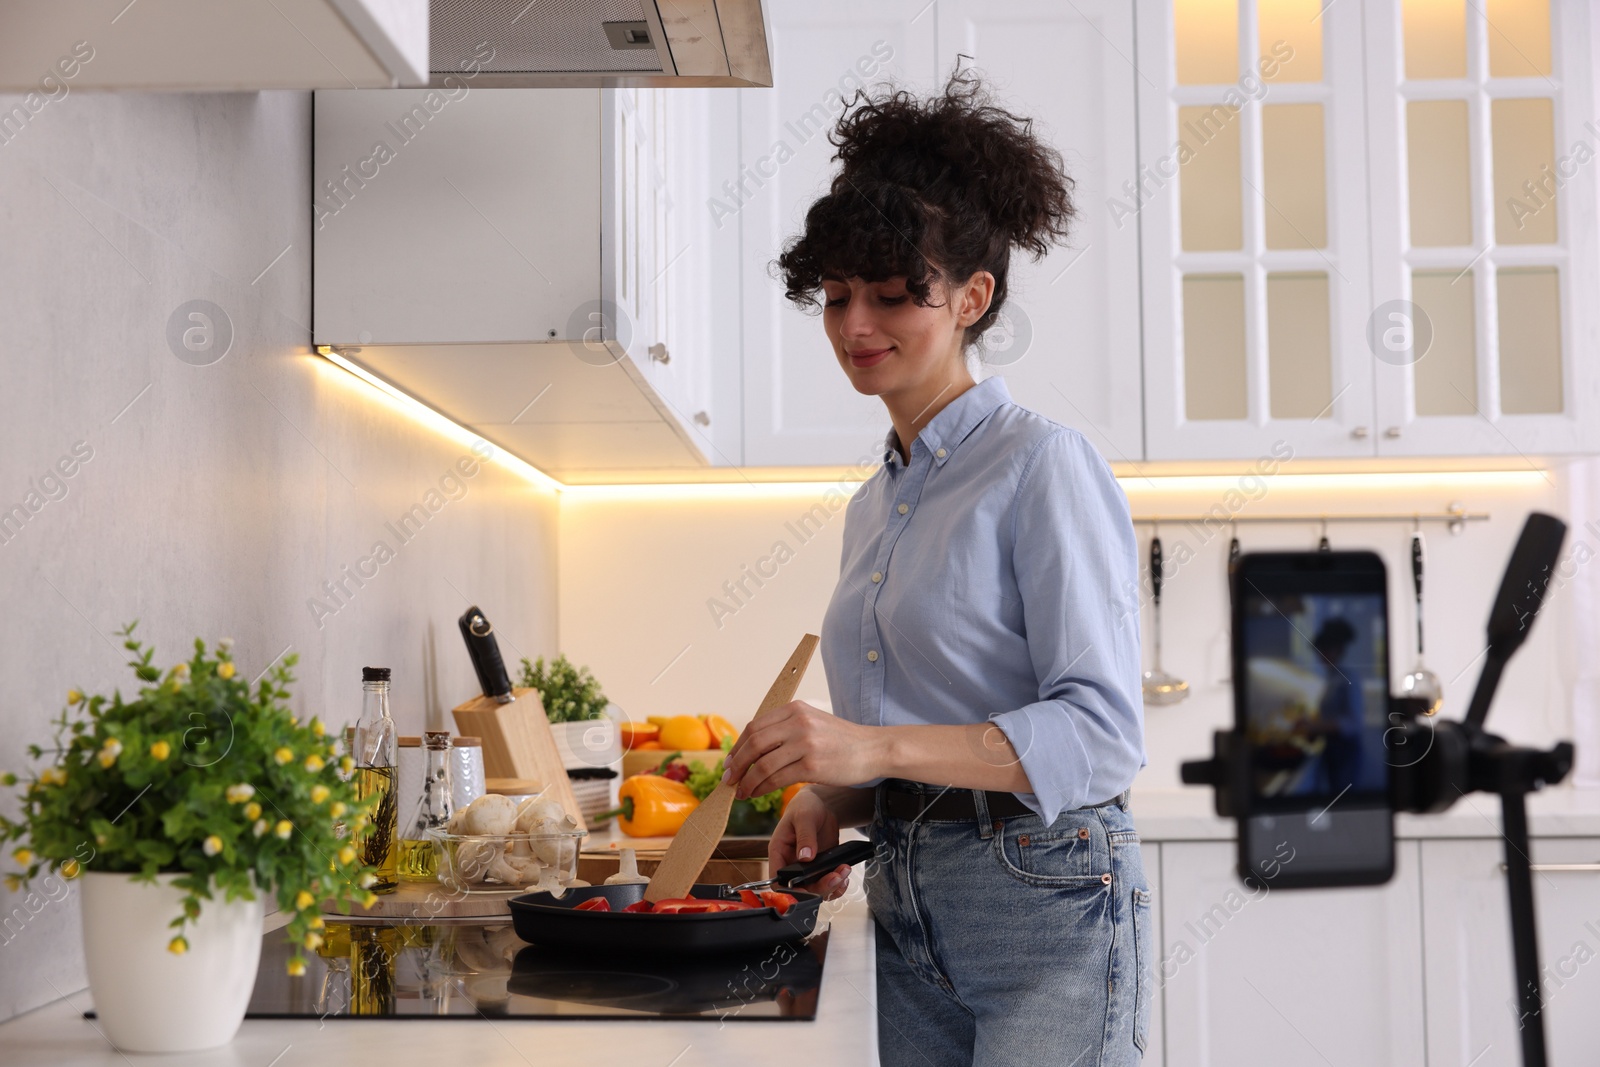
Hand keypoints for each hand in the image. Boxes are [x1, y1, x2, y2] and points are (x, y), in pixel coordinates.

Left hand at [723, 700, 881, 798]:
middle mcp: (798, 722)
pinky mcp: (812, 765)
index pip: (754, 726)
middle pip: (754, 743)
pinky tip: (757, 793)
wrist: (874, 749)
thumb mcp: (813, 722)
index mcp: (795, 709)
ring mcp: (805, 743)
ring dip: (747, 781)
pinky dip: (762, 788)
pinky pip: (777, 778)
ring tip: (741, 792)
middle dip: (737, 764)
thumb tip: (753, 747)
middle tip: (729, 779)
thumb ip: (786, 729)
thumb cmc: (842, 740)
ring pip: (763, 764)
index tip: (730, 762)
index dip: (737, 747)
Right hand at [768, 788, 851, 899]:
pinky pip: (827, 883)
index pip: (778, 880)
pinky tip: (845, 875)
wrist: (821, 804)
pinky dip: (838, 884)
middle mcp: (791, 864)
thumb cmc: (805, 806)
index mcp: (779, 852)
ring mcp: (806, 868)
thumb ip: (805, 836)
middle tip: (835, 877)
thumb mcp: (804, 816)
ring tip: (844, 871)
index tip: (806, 890)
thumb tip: (805, 856)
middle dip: (819, 887)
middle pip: (800, 889)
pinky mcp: (820, 868)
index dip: (790, 890)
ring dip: (832, 886)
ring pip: (816, 889)